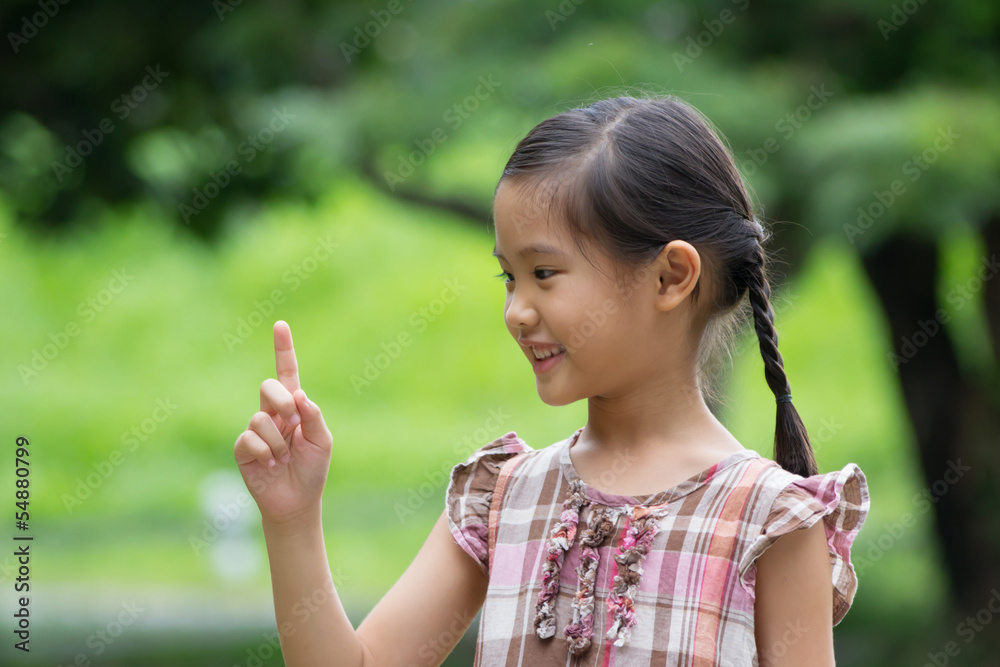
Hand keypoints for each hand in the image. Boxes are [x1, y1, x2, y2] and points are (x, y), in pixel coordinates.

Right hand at [234, 320, 332, 525]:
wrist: (297, 501)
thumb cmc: (312, 469)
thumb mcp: (323, 441)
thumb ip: (314, 416)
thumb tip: (299, 395)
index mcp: (295, 407)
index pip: (287, 373)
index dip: (283, 349)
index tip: (281, 325)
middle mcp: (273, 414)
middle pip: (269, 388)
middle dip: (282, 403)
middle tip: (292, 423)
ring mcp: (256, 430)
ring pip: (260, 419)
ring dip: (278, 441)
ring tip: (284, 458)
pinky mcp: (242, 448)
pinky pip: (249, 439)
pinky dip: (265, 453)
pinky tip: (270, 465)